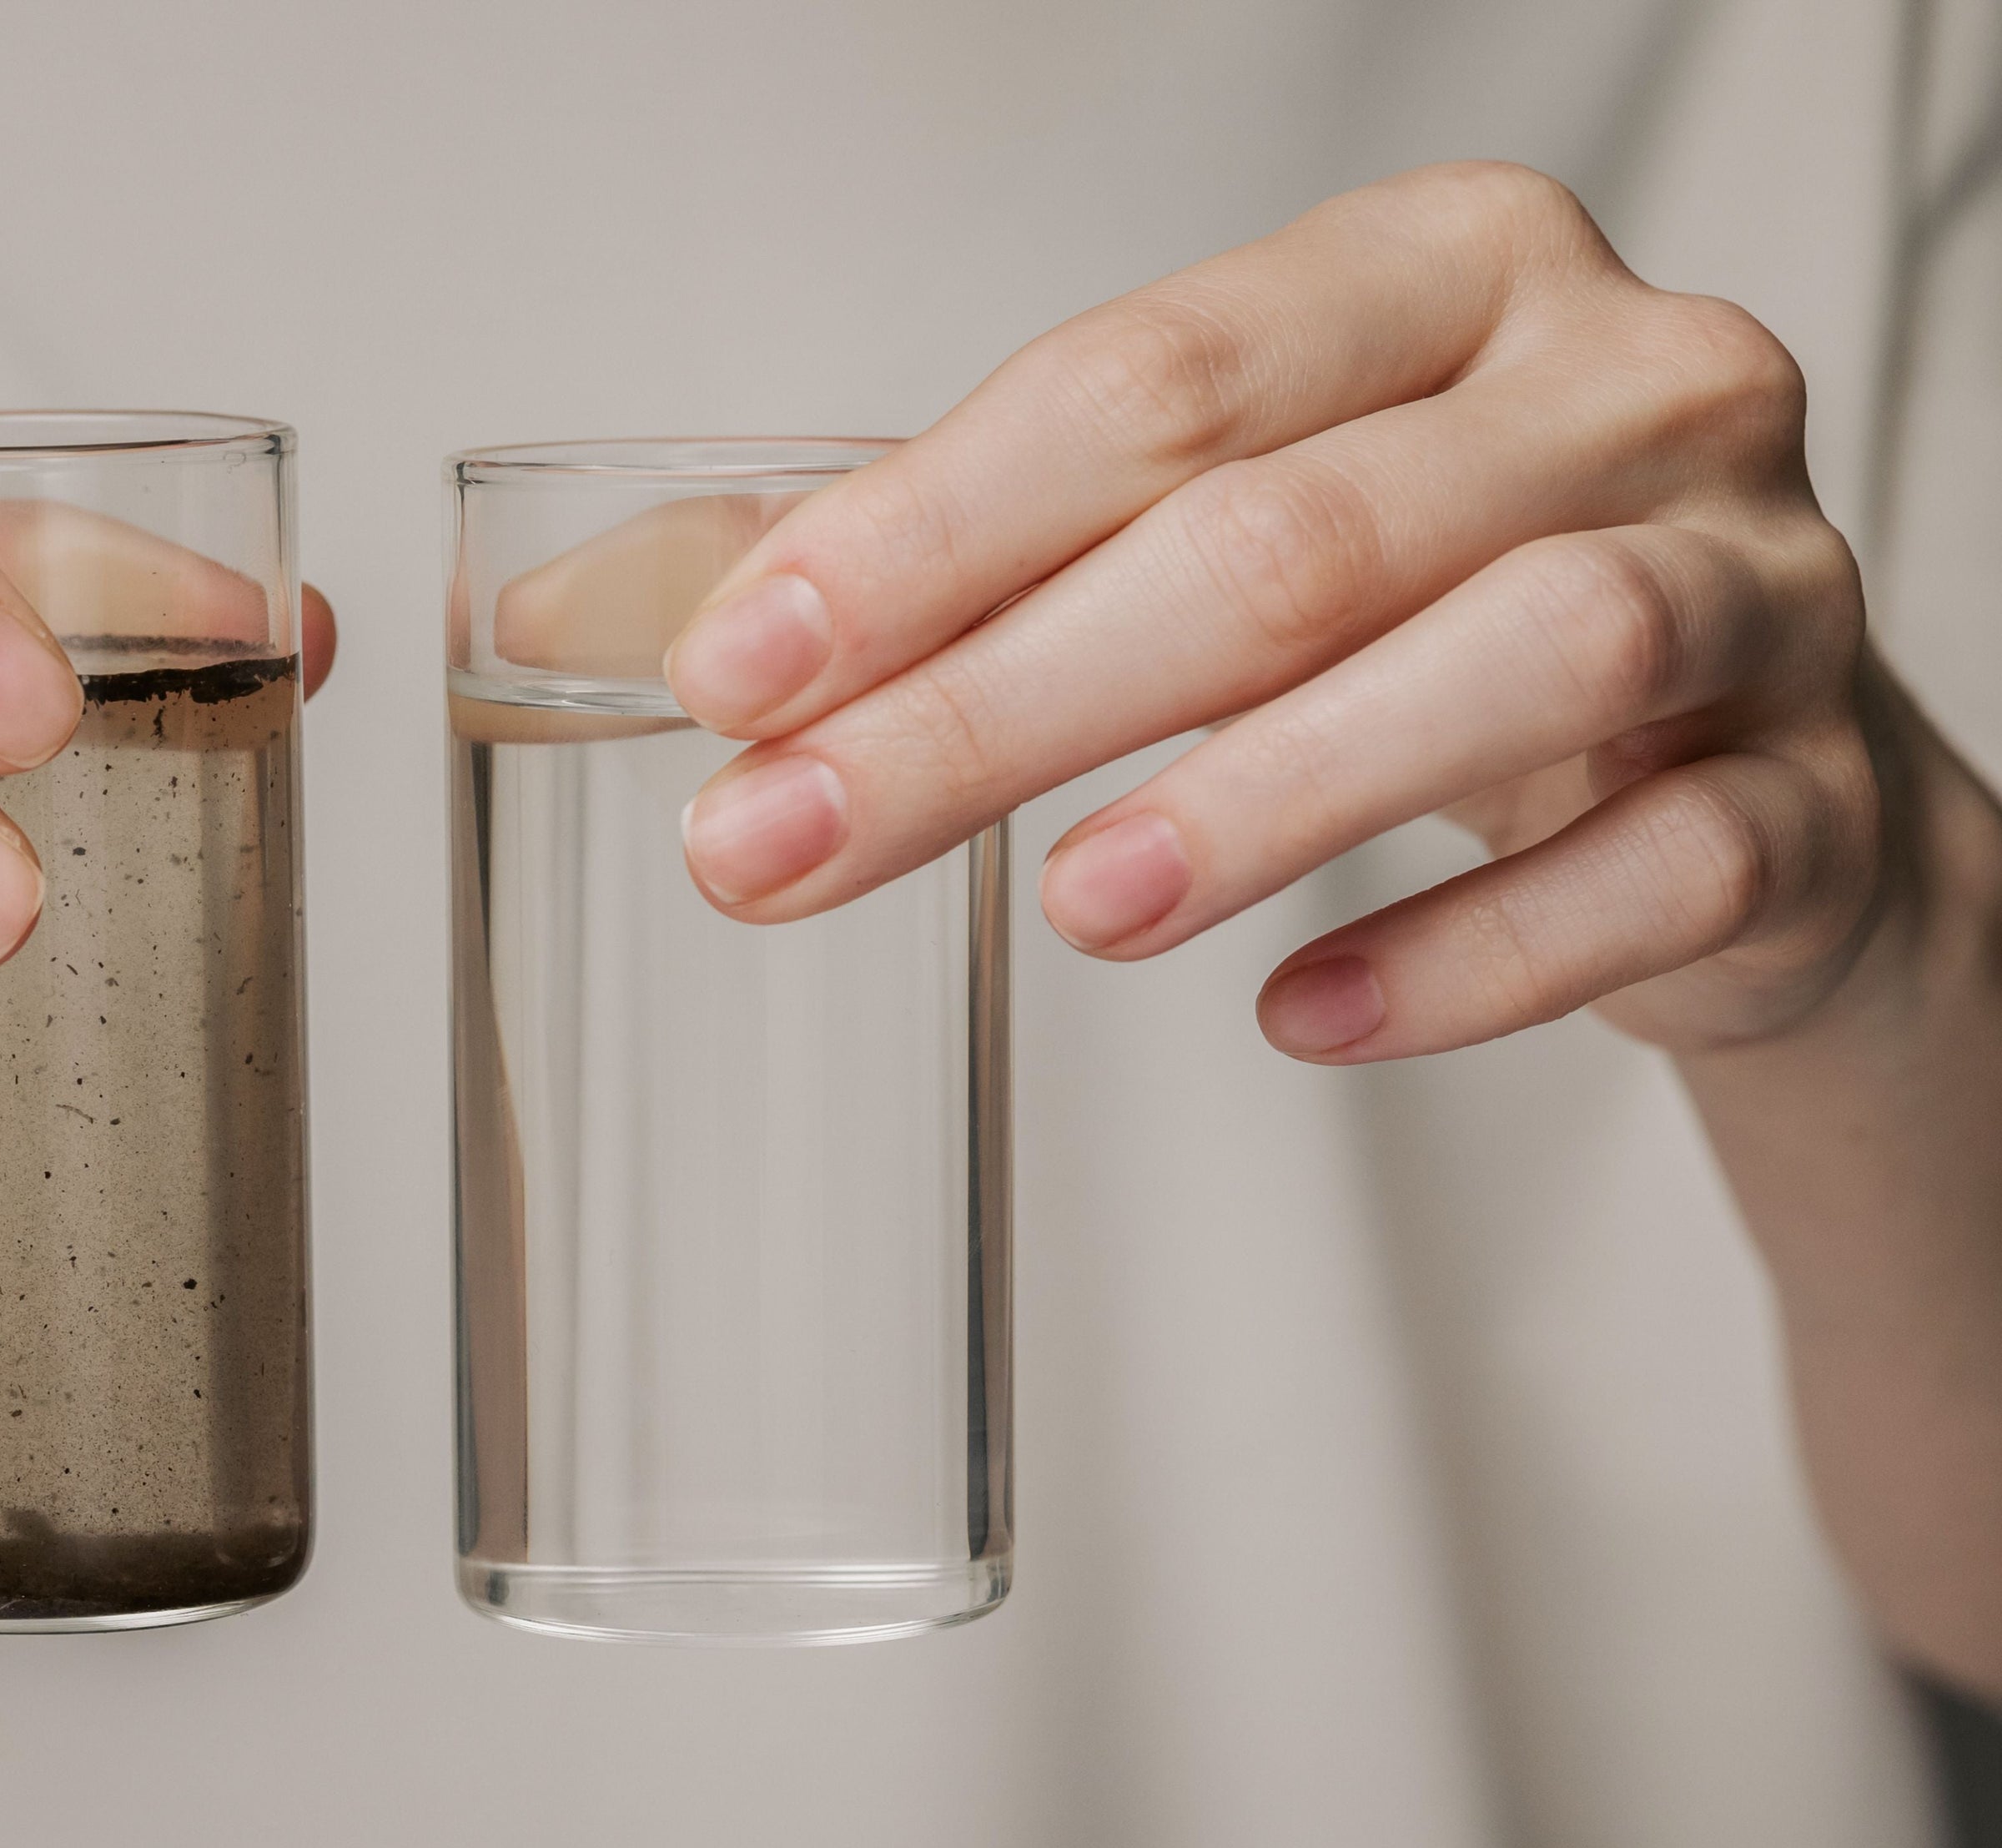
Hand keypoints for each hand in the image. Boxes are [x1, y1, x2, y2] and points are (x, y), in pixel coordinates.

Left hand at [664, 161, 1894, 1061]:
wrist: (1736, 774)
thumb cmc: (1429, 612)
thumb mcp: (1195, 531)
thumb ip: (924, 560)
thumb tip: (583, 615)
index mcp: (1436, 274)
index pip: (1151, 378)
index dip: (925, 531)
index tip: (739, 673)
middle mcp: (1620, 385)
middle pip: (1292, 528)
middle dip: (1007, 699)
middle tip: (801, 838)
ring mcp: (1756, 582)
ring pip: (1526, 649)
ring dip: (1268, 792)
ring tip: (1079, 907)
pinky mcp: (1820, 798)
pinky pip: (1662, 871)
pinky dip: (1471, 951)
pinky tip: (1303, 1018)